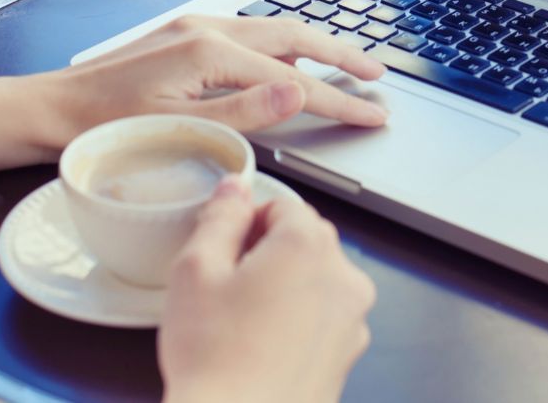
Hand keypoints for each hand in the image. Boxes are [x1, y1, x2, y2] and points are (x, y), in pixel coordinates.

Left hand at [45, 15, 387, 146]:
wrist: (49, 109)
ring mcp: (194, 27)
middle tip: (377, 75)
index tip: (374, 113)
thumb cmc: (105, 127)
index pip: (294, 79)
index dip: (339, 99)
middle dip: (340, 54)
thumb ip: (246, 111)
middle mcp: (207, 28)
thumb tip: (300, 88)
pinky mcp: (184, 35)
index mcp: (209, 51)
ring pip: (273, 30)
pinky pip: (249, 34)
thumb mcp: (180, 129)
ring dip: (314, 46)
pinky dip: (281, 47)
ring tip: (346, 65)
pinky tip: (288, 62)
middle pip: (294, 35)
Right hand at [159, 176, 375, 402]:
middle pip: (304, 241)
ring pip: (315, 282)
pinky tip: (261, 349)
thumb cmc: (214, 358)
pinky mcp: (348, 356)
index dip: (246, 224)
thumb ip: (220, 216)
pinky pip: (322, 320)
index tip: (224, 253)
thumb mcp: (196, 269)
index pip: (282, 205)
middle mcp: (343, 276)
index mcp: (309, 245)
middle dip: (267, 255)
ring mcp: (352, 319)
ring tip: (242, 324)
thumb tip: (235, 188)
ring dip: (285, 290)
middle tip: (225, 290)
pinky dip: (297, 325)